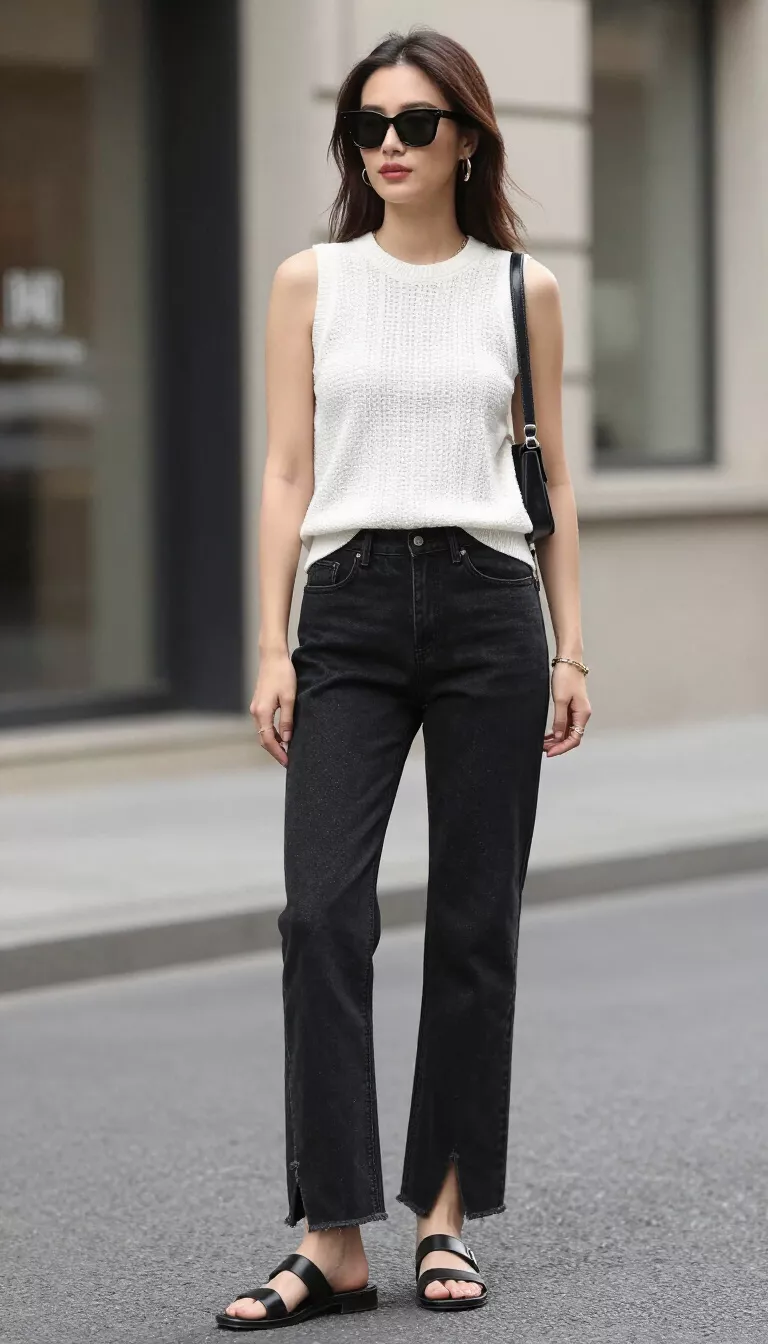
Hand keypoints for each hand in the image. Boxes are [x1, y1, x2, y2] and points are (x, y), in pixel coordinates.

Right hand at [250, 649, 296, 767]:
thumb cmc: (283, 674)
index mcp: (262, 712)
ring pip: (262, 732)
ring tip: (287, 750)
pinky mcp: (258, 703)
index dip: (277, 753)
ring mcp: (255, 708)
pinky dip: (271, 733)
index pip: (268, 740)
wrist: (272, 656)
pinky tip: (282, 735)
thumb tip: (287, 739)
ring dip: (273, 742)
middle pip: (263, 738)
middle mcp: (255, 712)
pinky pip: (263, 724)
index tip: (287, 762)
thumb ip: (287, 720)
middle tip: (288, 760)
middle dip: (274, 751)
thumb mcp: (289, 698)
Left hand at [544, 663, 590, 757]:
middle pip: (572, 737)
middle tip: (543, 749)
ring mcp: (577, 711)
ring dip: (557, 739)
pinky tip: (548, 735)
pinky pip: (565, 724)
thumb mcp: (560, 700)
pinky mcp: (571, 706)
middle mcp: (582, 714)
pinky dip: (557, 731)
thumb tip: (559, 737)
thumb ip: (560, 720)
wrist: (568, 661)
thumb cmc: (566, 677)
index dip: (562, 748)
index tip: (550, 752)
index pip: (575, 738)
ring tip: (543, 743)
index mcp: (582, 714)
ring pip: (568, 731)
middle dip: (558, 745)